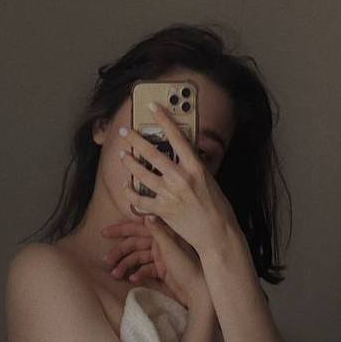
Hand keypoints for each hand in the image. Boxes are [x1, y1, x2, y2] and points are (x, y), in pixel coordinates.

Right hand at [101, 216, 207, 309]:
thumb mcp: (171, 249)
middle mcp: (161, 243)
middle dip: (119, 251)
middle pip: (135, 244)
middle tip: (105, 260)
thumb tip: (147, 214)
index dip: (121, 229)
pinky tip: (132, 280)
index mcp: (164, 234)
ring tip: (115, 274)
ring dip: (126, 265)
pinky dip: (138, 274)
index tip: (105, 233)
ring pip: (138, 258)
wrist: (199, 292)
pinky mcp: (162, 271)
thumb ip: (158, 232)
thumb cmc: (188, 268)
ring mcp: (161, 257)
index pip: (138, 227)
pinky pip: (145, 270)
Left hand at [118, 102, 237, 255]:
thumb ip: (194, 169)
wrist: (217, 234)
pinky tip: (126, 188)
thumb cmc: (217, 208)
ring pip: (142, 174)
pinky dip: (131, 193)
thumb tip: (182, 158)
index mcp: (196, 167)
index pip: (177, 137)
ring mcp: (170, 194)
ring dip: (129, 163)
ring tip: (123, 155)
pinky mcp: (163, 210)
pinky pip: (140, 199)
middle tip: (125, 132)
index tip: (153, 107)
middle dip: (135, 140)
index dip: (163, 119)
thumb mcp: (210, 181)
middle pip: (152, 153)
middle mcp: (181, 178)